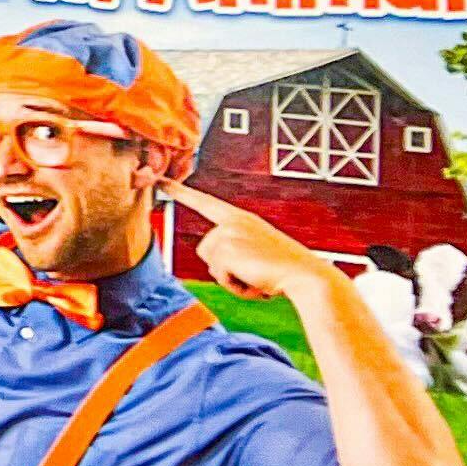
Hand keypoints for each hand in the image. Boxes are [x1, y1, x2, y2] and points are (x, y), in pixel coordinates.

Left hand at [178, 183, 326, 302]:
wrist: (306, 276)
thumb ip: (234, 248)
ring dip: (231, 277)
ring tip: (256, 275)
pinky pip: (218, 275)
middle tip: (255, 270)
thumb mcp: (256, 250)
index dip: (180, 192)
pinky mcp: (227, 250)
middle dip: (225, 268)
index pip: (204, 203)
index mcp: (241, 219)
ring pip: (210, 264)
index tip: (159, 180)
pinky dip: (235, 285)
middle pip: (205, 251)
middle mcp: (232, 222)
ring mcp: (228, 234)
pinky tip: (255, 281)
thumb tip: (216, 262)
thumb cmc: (283, 269)